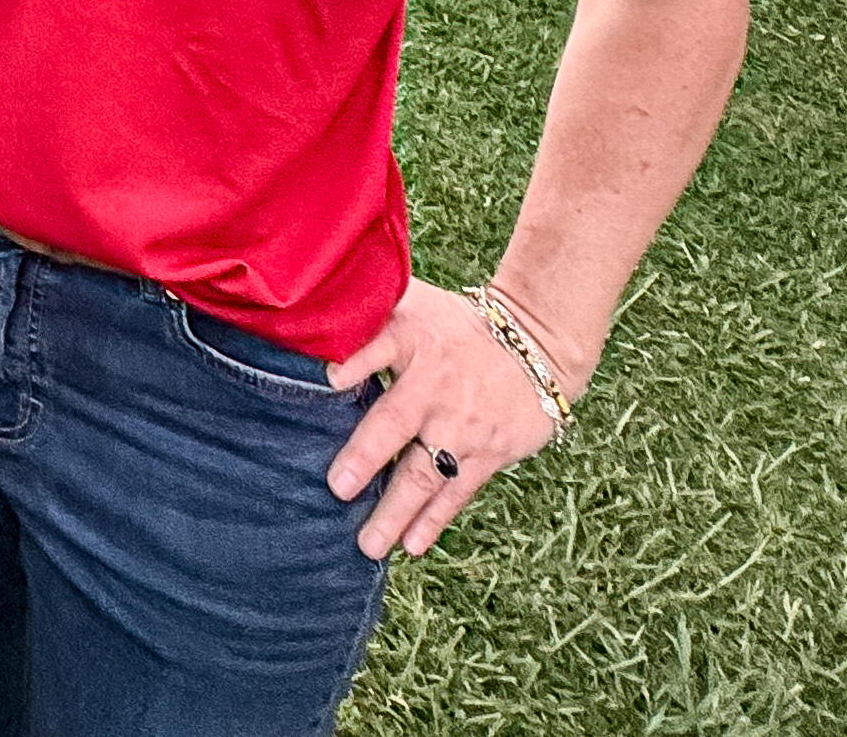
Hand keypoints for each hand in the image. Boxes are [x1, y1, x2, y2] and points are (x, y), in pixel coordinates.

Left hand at [326, 277, 564, 556]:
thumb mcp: (414, 301)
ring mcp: (462, 425)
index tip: (328, 380)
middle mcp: (435, 386)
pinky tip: (411, 545)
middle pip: (396, 422)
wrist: (536, 342)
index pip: (380, 346)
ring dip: (397, 510)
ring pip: (425, 472)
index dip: (355, 361)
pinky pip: (456, 491)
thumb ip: (367, 309)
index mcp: (412, 340)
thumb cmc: (455, 323)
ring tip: (369, 544)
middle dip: (367, 457)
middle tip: (338, 488)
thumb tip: (310, 311)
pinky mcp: (489, 452)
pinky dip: (434, 520)